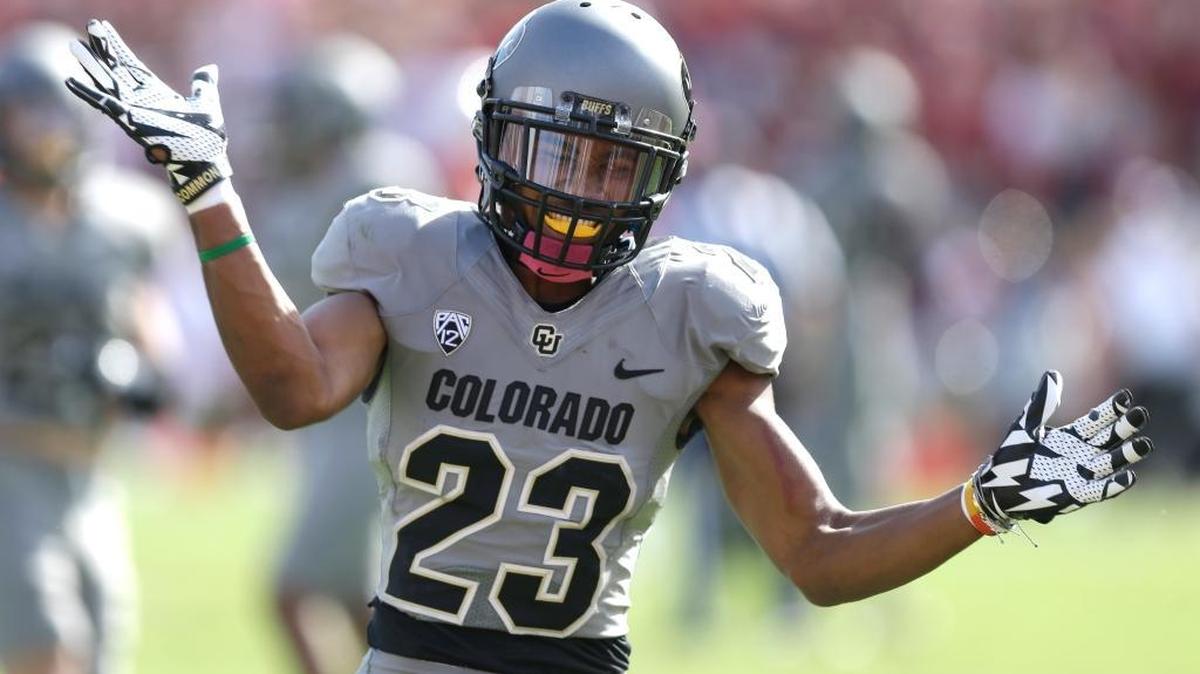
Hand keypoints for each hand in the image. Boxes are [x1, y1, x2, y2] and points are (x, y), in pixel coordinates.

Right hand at [64, 19, 230, 207]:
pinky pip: (106, 106)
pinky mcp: (131, 122)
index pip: (133, 66)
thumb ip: (203, 85)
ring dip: (91, 66)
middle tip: (88, 30)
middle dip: (103, 51)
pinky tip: (72, 81)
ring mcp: (134, 111)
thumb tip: (209, 68)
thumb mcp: (207, 104)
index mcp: (157, 94)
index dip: (118, 48)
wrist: (205, 165)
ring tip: (74, 47)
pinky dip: (89, 93)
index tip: (104, 30)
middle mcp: (142, 101)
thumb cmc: (207, 140)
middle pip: (117, 70)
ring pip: (108, 84)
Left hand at [972, 370, 1154, 528]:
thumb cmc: (1013, 455)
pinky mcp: (1076, 494)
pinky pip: (1099, 490)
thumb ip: (1041, 403)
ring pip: (1110, 462)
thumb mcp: (1027, 425)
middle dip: (1125, 428)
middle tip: (1141, 414)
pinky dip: (1113, 485)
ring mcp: (1081, 474)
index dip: (1111, 409)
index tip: (1126, 397)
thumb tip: (1052, 374)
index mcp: (1073, 436)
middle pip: (1110, 439)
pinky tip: (1129, 476)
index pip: (1097, 420)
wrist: (998, 486)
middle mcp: (1082, 454)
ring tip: (1144, 444)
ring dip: (1127, 455)